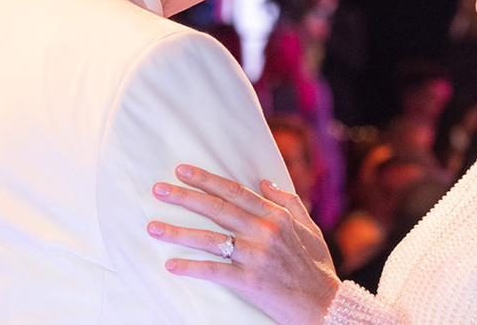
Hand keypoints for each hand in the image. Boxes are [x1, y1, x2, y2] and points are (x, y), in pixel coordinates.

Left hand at [148, 165, 340, 324]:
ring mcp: (256, 256)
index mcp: (276, 216)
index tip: (182, 170)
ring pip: (209, 239)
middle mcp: (264, 232)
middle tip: (158, 189)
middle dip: (184, 197)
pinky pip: (214, 271)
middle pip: (216, 208)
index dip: (206, 179)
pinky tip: (171, 264)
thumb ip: (288, 202)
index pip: (234, 192)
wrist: (323, 305)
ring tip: (152, 227)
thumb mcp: (309, 228)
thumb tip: (265, 182)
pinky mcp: (249, 282)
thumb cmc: (316, 267)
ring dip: (178, 232)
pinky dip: (191, 267)